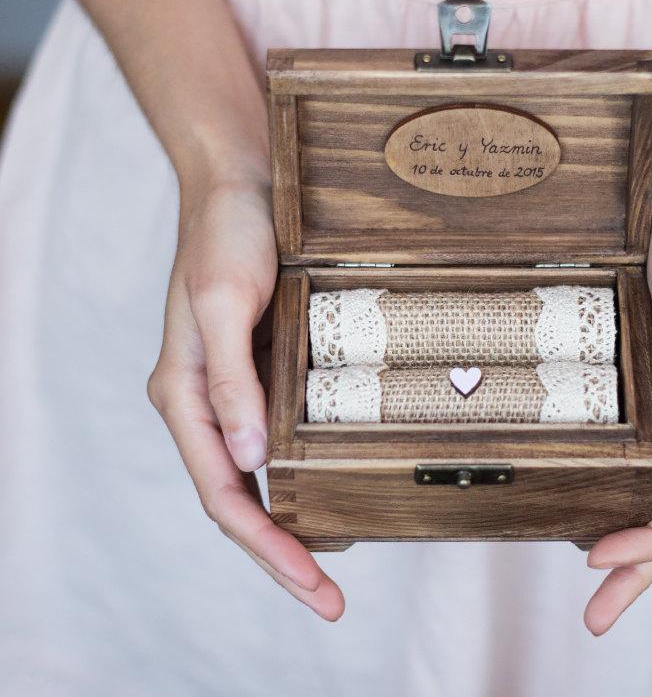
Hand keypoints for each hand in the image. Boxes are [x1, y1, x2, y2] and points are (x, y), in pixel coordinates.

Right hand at [147, 176, 343, 619]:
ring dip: (292, 520)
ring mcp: (236, 387)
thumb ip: (231, 384)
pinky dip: (301, 472)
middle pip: (239, 497)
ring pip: (258, 474)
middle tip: (330, 600)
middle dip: (282, 553)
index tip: (315, 587)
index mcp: (184, 395)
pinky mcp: (265, 367)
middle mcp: (207, 401)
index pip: (222, 494)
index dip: (267, 547)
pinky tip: (330, 484)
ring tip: (334, 562)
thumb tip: (248, 463)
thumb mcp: (224, 305)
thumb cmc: (227, 235)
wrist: (241, 183)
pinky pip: (277, 435)